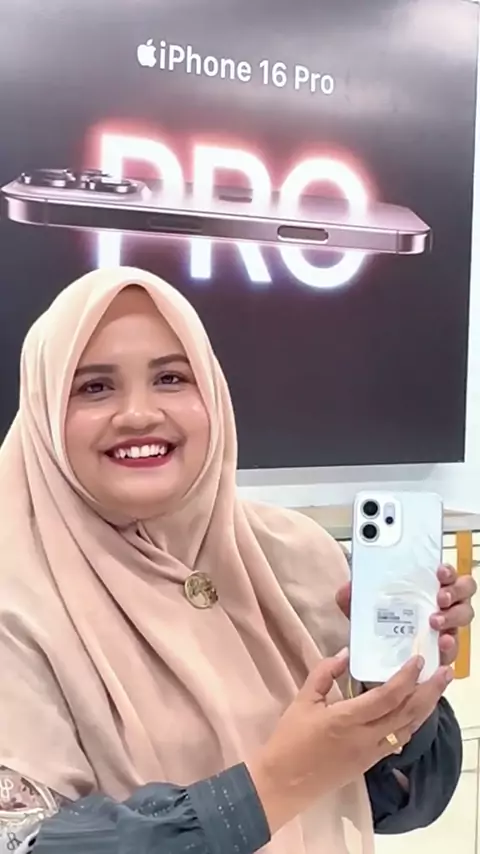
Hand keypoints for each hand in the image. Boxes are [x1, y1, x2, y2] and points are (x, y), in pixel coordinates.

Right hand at [248, 651, 451, 834]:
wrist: (284, 783)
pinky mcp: (370, 763)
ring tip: (437, 688)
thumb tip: (346, 653)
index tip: (418, 659)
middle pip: (407, 713)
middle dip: (429, 691)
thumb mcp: (303, 700)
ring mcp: (371, 753)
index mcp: (347, 720)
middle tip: (445, 671)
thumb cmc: (290, 739)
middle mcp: (366, 738)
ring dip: (426, 707)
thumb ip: (325, 674)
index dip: (406, 677)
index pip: (388, 697)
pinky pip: (398, 740)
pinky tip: (416, 712)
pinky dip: (412, 724)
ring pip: (408, 728)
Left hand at [336, 564, 475, 665]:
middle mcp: (439, 605)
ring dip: (453, 615)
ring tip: (435, 621)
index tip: (439, 570)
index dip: (446, 569)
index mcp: (422, 588)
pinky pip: (454, 648)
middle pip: (463, 589)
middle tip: (440, 596)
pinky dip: (450, 645)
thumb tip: (346, 589)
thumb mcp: (362, 612)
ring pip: (463, 615)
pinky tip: (442, 642)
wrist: (377, 667)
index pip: (444, 572)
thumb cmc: (376, 630)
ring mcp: (445, 628)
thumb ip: (352, 600)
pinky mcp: (442, 653)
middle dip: (456, 589)